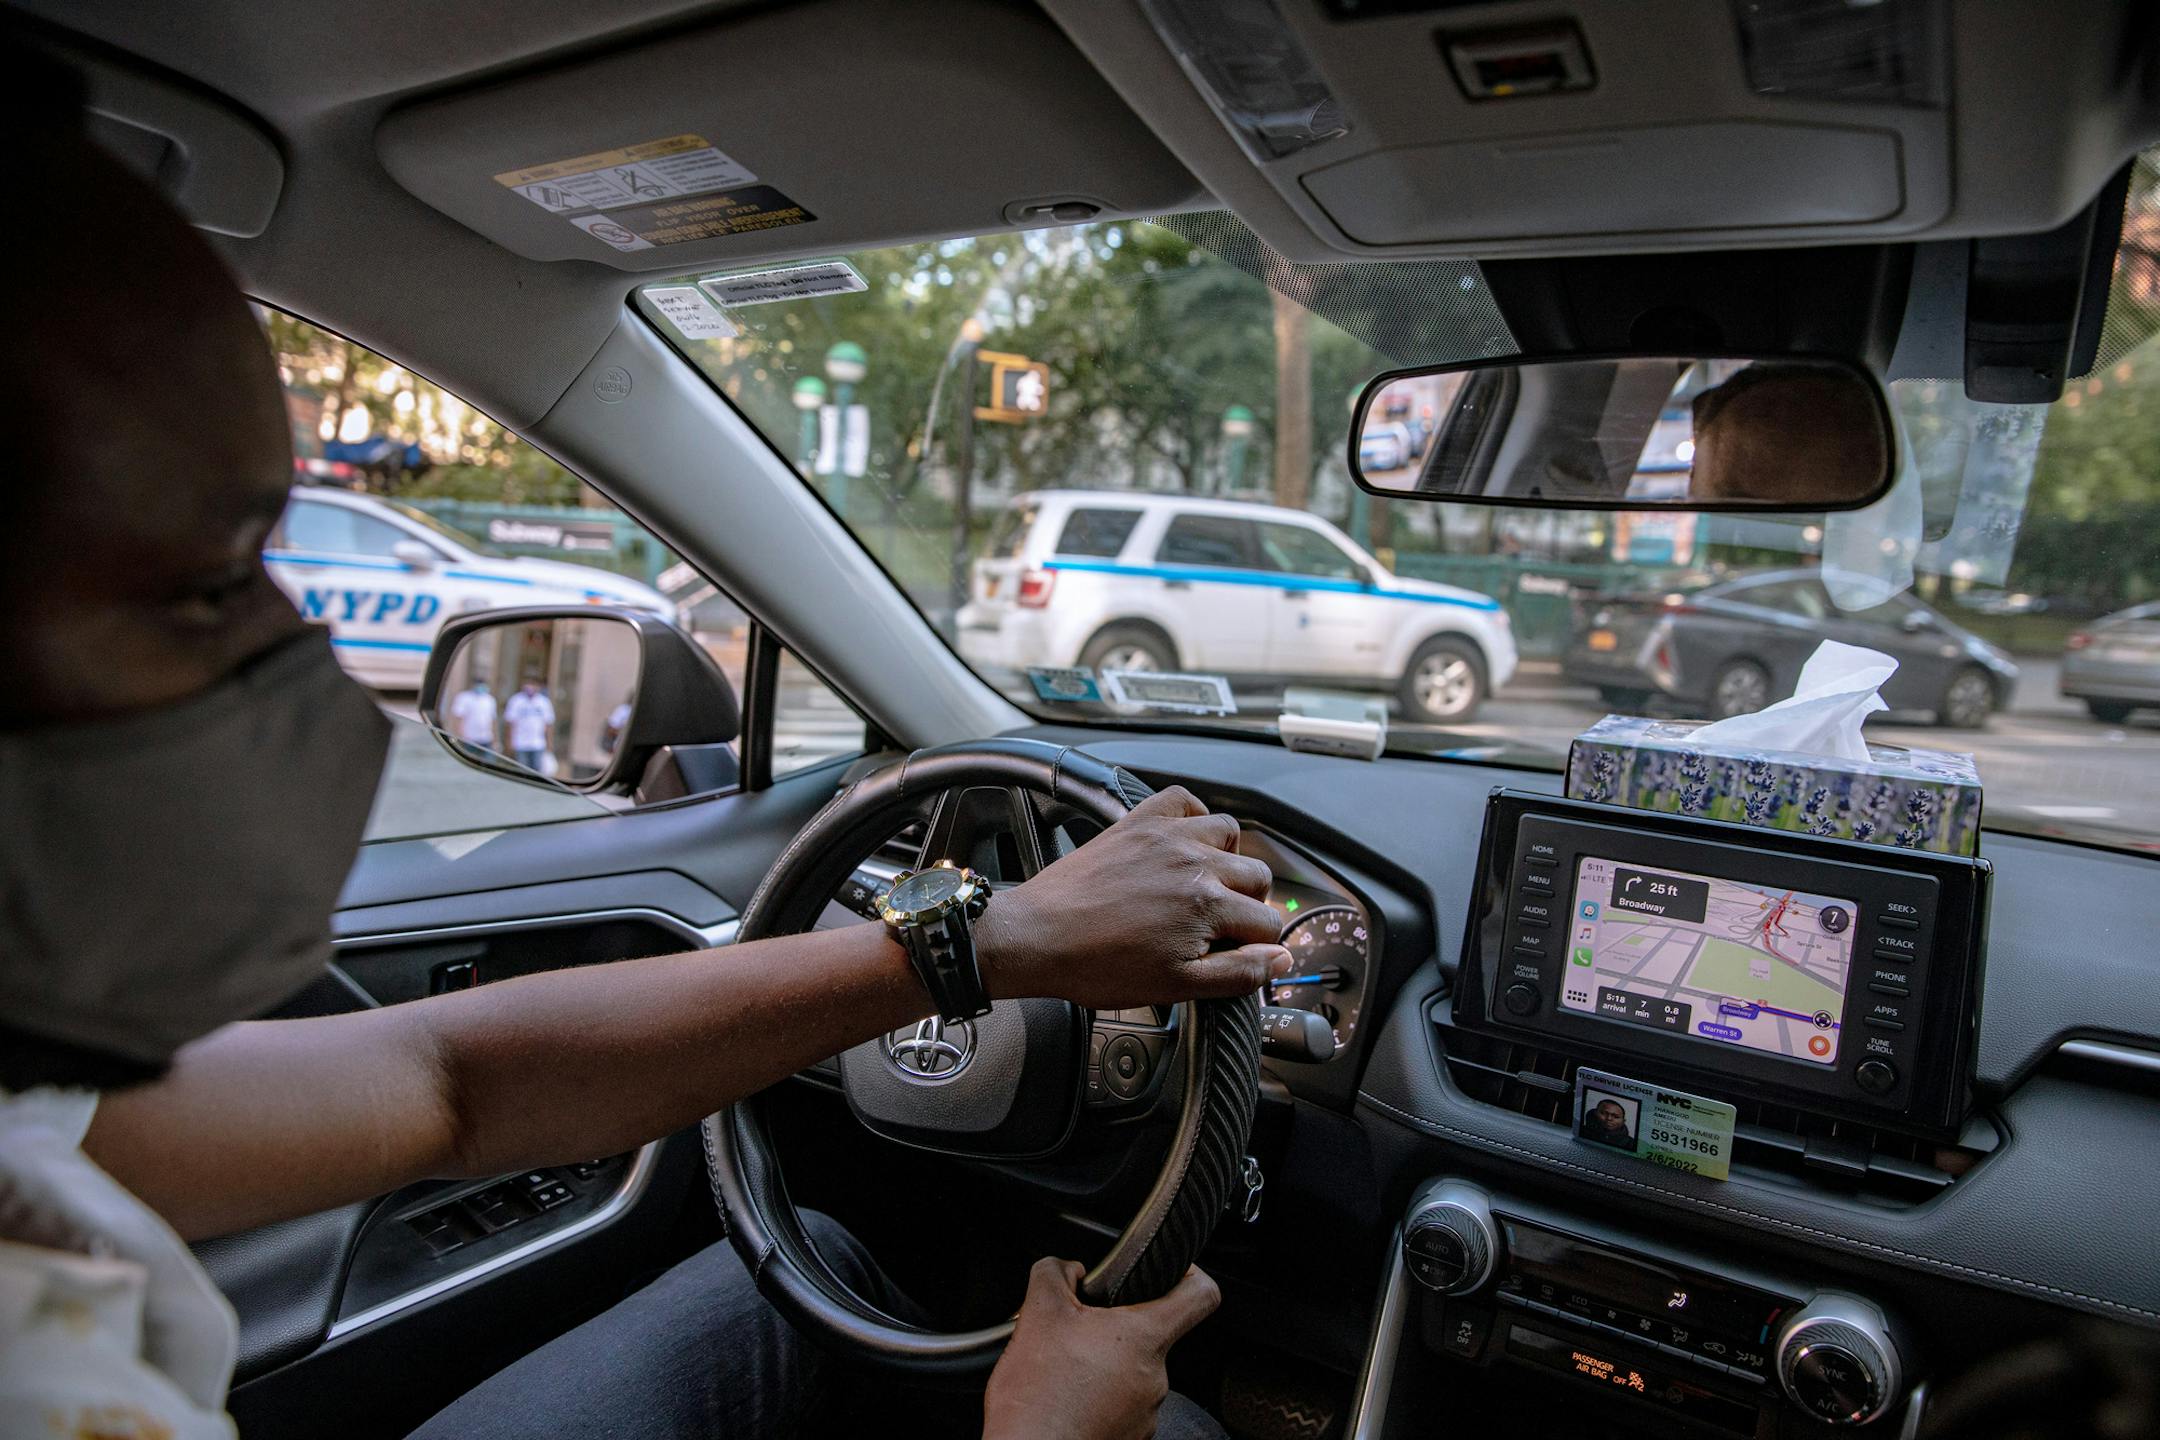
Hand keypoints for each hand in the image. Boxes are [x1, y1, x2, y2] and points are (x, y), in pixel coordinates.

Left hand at [979, 786, 1291, 1007]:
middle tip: (1219, 928)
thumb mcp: (1176, 986)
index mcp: (1208, 905)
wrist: (1037, 936)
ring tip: (1206, 885)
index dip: (1258, 946)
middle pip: (1257, 877)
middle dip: (1248, 906)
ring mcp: (1167, 835)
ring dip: (1229, 859)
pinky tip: (1185, 842)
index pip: (1267, 923)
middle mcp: (1194, 861)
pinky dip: (1194, 815)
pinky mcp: (1139, 821)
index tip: (1238, 954)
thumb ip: (1238, 973)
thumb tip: (1280, 959)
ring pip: (1230, 833)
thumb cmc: (1096, 964)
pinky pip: (1184, 799)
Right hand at [984, 1259, 1219, 1439]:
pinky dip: (1098, 1399)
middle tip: (1077, 1332)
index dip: (1190, 1274)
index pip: (1201, 1295)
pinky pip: (1121, 1407)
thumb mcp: (1039, 1313)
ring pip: (1132, 1373)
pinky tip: (1067, 1399)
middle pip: (1151, 1336)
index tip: (1171, 1272)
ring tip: (1064, 1372)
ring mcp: (1146, 1415)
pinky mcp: (1130, 1439)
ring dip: (1103, 1367)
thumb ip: (1056, 1274)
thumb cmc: (1039, 1397)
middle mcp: (1156, 1379)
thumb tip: (1069, 1270)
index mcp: (1144, 1339)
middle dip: (1114, 1329)